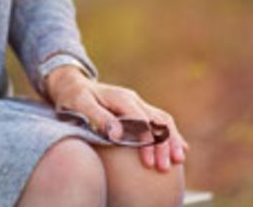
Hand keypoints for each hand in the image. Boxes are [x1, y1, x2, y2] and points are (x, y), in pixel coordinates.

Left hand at [44, 66, 188, 172]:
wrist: (72, 84)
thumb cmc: (72, 97)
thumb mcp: (79, 104)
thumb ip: (98, 117)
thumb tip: (117, 133)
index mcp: (121, 98)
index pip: (140, 121)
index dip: (146, 141)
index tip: (148, 162)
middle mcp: (133, 99)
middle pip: (156, 120)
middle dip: (164, 144)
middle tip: (164, 167)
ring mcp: (137, 104)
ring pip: (162, 120)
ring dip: (172, 139)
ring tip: (179, 159)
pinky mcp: (137, 111)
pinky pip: (159, 121)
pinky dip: (170, 134)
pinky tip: (180, 148)